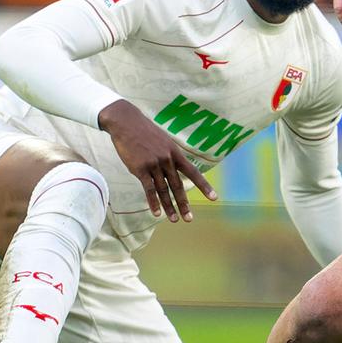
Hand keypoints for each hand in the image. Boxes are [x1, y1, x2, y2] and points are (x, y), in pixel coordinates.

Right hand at [97, 99, 217, 221]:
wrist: (127, 123)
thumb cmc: (144, 132)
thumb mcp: (164, 140)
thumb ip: (170, 155)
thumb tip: (174, 168)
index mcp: (175, 153)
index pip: (193, 172)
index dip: (204, 186)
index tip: (214, 198)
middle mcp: (167, 160)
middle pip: (178, 186)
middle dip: (184, 203)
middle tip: (189, 218)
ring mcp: (154, 164)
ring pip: (164, 190)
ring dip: (169, 207)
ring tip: (174, 220)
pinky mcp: (140, 169)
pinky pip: (148, 189)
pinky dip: (153, 202)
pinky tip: (157, 213)